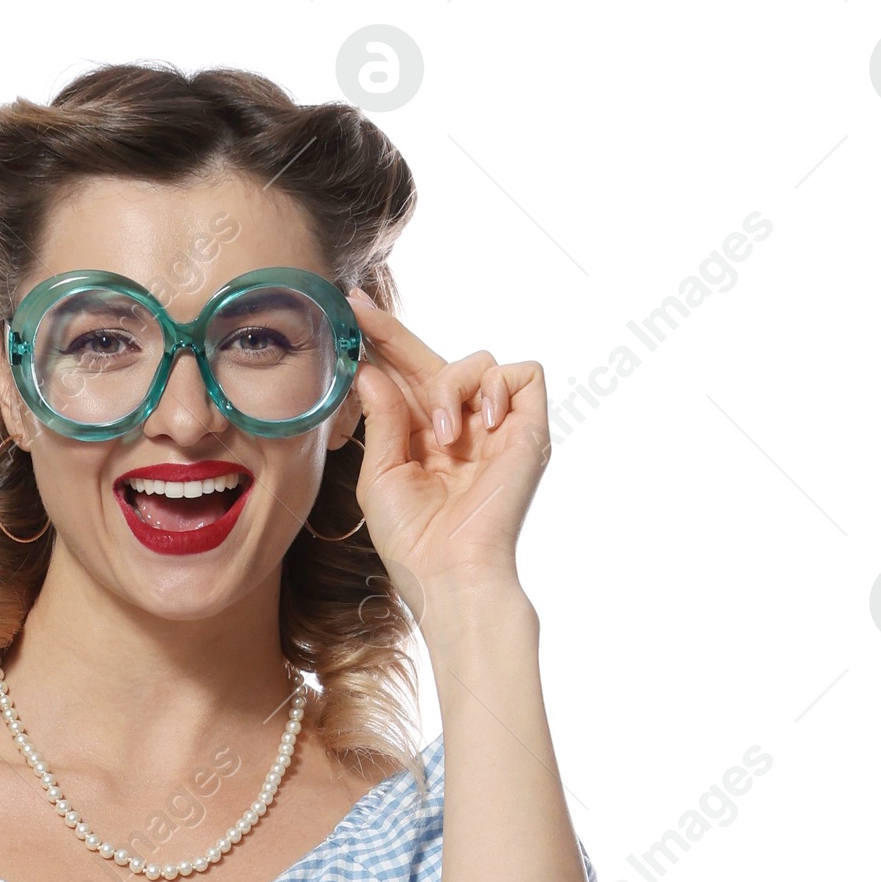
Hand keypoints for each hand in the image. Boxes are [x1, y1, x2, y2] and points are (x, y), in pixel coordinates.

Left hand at [345, 291, 549, 614]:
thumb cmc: (413, 539)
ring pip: (477, 361)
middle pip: (434, 360)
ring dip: (451, 387)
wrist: (451, 570)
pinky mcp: (528, 429)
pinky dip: (498, 387)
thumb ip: (381, 419)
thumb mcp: (380, 475)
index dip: (382, 344)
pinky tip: (482, 423)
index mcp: (423, 439)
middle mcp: (461, 427)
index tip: (352, 311)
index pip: (404, 379)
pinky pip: (524, 374)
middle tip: (361, 311)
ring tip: (443, 436)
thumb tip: (373, 368)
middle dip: (396, 334)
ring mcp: (495, 427)